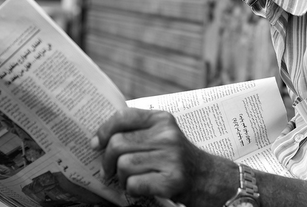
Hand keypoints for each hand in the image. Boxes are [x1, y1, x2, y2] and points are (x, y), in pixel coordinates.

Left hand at [91, 108, 223, 204]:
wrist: (209, 178)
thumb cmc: (177, 158)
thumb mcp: (163, 135)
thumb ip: (138, 131)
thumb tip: (99, 140)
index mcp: (162, 119)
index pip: (124, 116)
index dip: (104, 130)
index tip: (96, 143)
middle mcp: (167, 135)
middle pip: (118, 144)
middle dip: (107, 161)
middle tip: (108, 170)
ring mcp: (171, 157)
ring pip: (123, 165)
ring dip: (121, 178)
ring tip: (129, 180)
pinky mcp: (172, 179)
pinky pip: (134, 183)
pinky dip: (131, 189)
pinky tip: (140, 188)